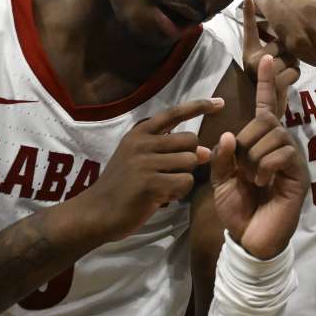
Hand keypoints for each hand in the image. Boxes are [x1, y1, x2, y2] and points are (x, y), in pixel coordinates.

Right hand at [83, 98, 223, 240]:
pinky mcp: (150, 184)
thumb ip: (170, 151)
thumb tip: (205, 151)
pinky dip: (179, 193)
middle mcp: (141, 143)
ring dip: (183, 177)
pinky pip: (185, 182)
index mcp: (139, 133)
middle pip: (190, 140)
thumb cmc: (123, 186)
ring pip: (190, 161)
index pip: (173, 113)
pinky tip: (162, 197)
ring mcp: (145, 163)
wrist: (96, 212)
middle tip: (170, 173)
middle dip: (189, 157)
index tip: (220, 103)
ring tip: (163, 187)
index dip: (199, 107)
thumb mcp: (139, 159)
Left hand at [210, 56, 308, 259]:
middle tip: (242, 168)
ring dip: (254, 156)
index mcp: (261, 145)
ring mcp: (292, 160)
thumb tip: (229, 135)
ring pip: (273, 135)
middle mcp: (280, 147)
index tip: (265, 59)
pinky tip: (263, 182)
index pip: (266, 109)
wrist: (251, 240)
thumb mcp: (220, 180)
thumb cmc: (238, 210)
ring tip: (253, 179)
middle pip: (265, 120)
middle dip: (246, 140)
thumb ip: (222, 157)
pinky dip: (266, 166)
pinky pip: (282, 152)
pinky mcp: (299, 174)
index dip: (266, 85)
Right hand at [242, 0, 298, 116]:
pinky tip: (285, 83)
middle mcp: (252, 60)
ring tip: (282, 75)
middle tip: (280, 67)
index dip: (248, 14)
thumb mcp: (268, 64)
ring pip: (289, 57)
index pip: (249, 30)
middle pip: (281, 44)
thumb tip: (286, 37)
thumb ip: (275, 49)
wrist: (266, 110)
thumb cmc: (270, 85)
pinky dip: (294, 76)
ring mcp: (261, 72)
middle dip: (288, 54)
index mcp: (249, 53)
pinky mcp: (272, 82)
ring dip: (292, 65)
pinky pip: (293, 70)